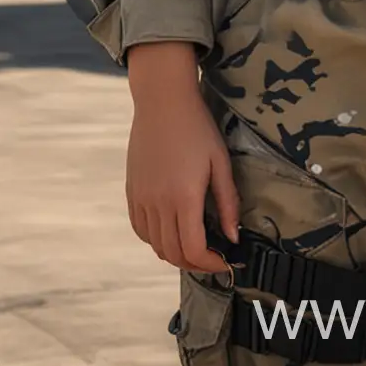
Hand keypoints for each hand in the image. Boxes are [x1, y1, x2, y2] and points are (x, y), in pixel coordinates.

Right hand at [125, 41, 239, 273]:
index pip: (193, 250)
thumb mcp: (220, 162)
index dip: (210, 264)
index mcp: (183, 197)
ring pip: (155, 245)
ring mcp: (142, 198)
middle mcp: (158, 203)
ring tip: (194, 245)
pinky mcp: (132, 191)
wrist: (162, 101)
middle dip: (195, 263)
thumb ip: (227, 202)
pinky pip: (140, 228)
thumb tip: (233, 236)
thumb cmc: (196, 127)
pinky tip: (170, 229)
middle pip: (172, 253)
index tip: (225, 260)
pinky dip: (155, 239)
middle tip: (212, 256)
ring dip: (175, 253)